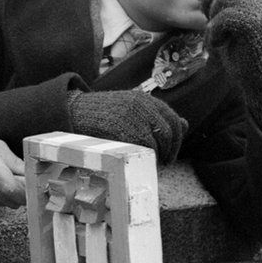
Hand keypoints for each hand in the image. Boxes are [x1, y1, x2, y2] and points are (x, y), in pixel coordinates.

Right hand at [0, 129, 25, 208]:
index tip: (36, 185)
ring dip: (11, 195)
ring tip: (4, 179)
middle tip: (24, 181)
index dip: (28, 189)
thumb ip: (13, 161)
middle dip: (23, 192)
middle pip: (12, 199)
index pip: (13, 187)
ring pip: (5, 203)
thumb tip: (32, 173)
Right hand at [67, 90, 186, 164]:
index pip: (173, 118)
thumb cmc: (103, 113)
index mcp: (144, 99)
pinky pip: (146, 145)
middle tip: (167, 161)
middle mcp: (142, 104)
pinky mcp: (125, 128)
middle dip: (172, 149)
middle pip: (170, 130)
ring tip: (155, 163)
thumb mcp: (132, 109)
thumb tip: (186, 124)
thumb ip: (156, 115)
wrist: (76, 111)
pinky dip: (148, 156)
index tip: (171, 150)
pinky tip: (143, 161)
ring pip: (161, 139)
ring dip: (161, 154)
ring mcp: (133, 115)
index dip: (178, 137)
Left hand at [200, 0, 261, 136]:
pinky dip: (214, 34)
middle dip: (207, 2)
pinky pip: (224, 18)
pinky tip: (219, 45)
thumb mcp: (228, 24)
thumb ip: (221, 6)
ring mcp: (259, 10)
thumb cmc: (240, 53)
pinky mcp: (255, 24)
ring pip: (222, 0)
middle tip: (209, 24)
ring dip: (211, 22)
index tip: (207, 14)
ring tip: (216, 38)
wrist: (259, 78)